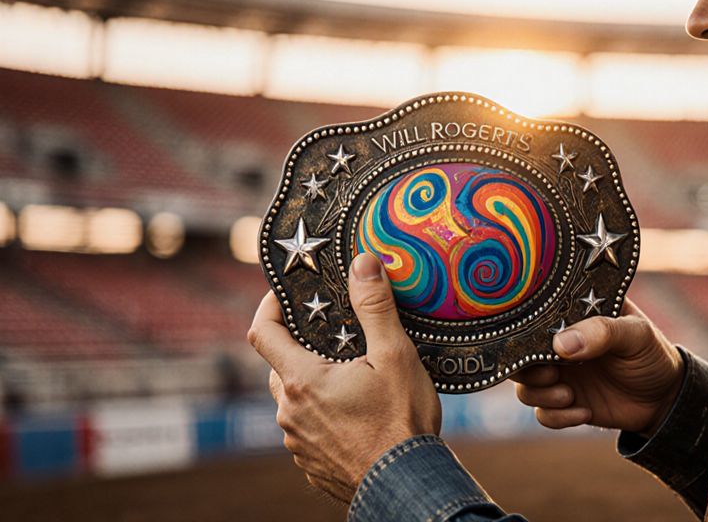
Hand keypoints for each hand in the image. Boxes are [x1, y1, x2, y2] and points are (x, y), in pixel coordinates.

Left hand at [248, 253, 440, 502]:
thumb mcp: (395, 354)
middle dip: (300, 348)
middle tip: (335, 337)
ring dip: (313, 385)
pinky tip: (357, 415)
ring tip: (352, 378)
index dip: (268, 306)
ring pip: (293, 401)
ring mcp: (297, 443)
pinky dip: (324, 416)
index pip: (262, 332)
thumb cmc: (401, 421)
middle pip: (279, 366)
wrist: (406, 484)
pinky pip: (307, 430)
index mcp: (301, 380)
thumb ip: (375, 306)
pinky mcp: (310, 464)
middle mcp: (289, 413)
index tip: (285, 293)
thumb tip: (363, 263)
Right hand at [512, 299, 683, 436]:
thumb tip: (561, 344)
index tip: (541, 344)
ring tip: (568, 396)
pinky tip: (585, 411)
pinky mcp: (564, 403)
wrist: (664, 399)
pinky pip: (542, 414)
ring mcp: (559, 374)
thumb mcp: (636, 335)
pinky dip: (557, 417)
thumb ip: (603, 332)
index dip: (528, 330)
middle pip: (518, 354)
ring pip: (524, 387)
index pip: (536, 315)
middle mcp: (559, 343)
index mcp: (573, 315)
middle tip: (550, 374)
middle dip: (525, 369)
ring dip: (540, 395)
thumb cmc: (651, 355)